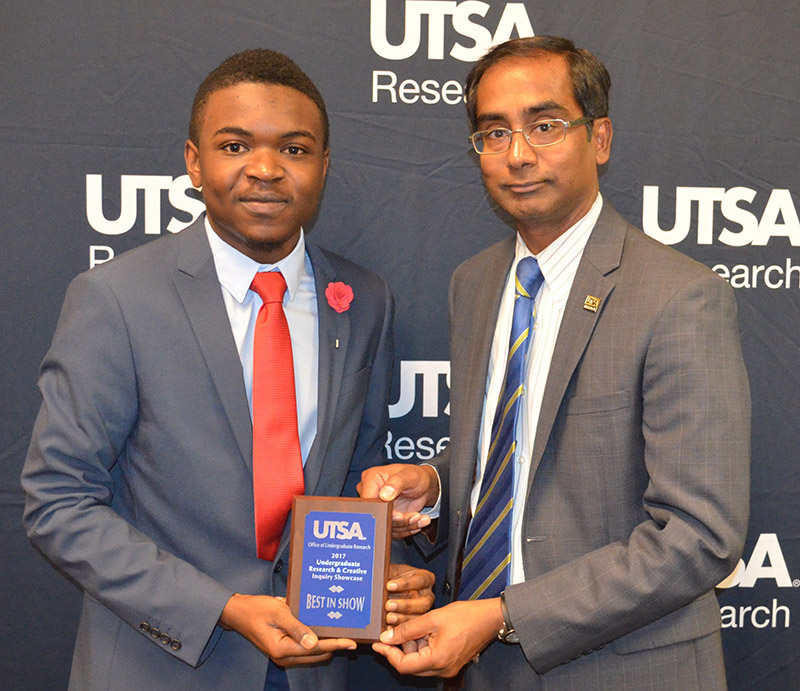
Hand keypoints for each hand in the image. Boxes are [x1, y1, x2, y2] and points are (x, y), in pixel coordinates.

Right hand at [219, 593, 355, 665]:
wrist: (239, 612)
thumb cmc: (257, 609)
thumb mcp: (279, 613)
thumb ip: (297, 628)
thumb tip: (314, 642)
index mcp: (282, 649)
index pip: (315, 648)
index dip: (335, 644)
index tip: (351, 641)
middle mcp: (283, 656)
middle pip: (316, 654)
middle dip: (333, 646)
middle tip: (350, 635)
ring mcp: (283, 654)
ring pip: (311, 653)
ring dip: (325, 645)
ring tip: (341, 632)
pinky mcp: (283, 648)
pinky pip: (304, 648)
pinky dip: (315, 642)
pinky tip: (323, 630)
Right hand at [358, 464, 439, 537]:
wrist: (424, 486)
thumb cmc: (415, 476)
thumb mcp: (409, 475)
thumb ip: (396, 482)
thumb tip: (384, 495)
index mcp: (371, 478)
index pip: (368, 500)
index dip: (382, 511)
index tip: (399, 514)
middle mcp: (371, 494)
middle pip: (377, 515)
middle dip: (398, 520)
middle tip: (415, 516)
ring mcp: (378, 508)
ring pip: (386, 525)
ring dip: (405, 524)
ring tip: (419, 517)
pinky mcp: (386, 518)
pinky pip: (393, 530)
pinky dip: (407, 528)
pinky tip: (418, 521)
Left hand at [372, 599, 502, 676]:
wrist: (490, 617)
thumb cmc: (466, 616)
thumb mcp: (432, 618)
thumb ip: (408, 629)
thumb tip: (387, 637)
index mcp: (437, 660)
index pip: (404, 665)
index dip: (388, 654)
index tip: (377, 643)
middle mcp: (443, 669)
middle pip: (411, 666)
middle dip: (399, 649)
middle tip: (390, 632)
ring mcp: (448, 666)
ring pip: (420, 661)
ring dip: (411, 646)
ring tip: (409, 626)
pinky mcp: (451, 661)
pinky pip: (430, 657)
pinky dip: (422, 646)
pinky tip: (421, 630)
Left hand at [385, 563, 434, 624]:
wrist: (390, 588)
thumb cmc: (394, 578)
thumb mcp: (392, 571)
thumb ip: (388, 571)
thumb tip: (379, 572)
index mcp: (425, 578)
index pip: (421, 580)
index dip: (406, 583)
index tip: (389, 585)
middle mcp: (427, 595)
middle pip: (424, 603)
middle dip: (405, 605)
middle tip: (388, 605)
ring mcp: (423, 610)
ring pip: (419, 617)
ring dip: (402, 618)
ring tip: (388, 617)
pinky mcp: (416, 623)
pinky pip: (412, 629)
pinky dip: (400, 630)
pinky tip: (389, 628)